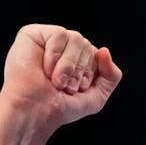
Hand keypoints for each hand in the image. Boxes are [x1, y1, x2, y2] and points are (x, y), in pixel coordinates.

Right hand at [0, 24, 122, 127]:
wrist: (36, 110)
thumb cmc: (61, 106)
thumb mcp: (97, 96)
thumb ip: (111, 75)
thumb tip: (104, 50)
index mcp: (77, 60)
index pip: (97, 55)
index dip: (90, 74)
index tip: (77, 89)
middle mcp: (64, 48)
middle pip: (87, 46)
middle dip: (79, 71)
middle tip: (64, 86)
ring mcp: (49, 40)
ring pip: (76, 38)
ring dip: (68, 65)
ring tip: (56, 80)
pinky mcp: (33, 33)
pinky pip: (59, 34)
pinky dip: (55, 55)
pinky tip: (45, 68)